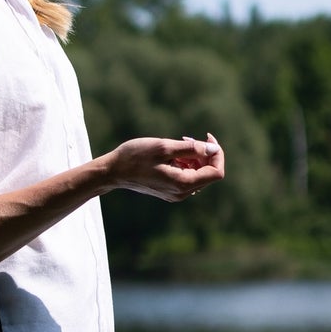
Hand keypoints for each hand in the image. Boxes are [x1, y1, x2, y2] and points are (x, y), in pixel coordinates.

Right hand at [103, 132, 224, 201]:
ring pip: (197, 174)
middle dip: (204, 153)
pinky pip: (186, 176)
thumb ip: (191, 148)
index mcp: (183, 184)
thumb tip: (213, 149)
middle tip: (186, 138)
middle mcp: (182, 193)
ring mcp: (176, 193)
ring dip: (193, 157)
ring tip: (176, 144)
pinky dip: (184, 163)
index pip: (216, 172)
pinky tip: (171, 154)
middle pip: (208, 173)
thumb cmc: (135, 157)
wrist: (113, 171)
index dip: (217, 154)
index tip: (207, 139)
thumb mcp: (164, 147)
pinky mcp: (170, 190)